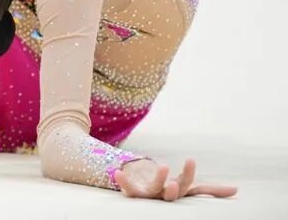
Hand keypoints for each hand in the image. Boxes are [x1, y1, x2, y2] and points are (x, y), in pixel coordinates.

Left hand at [115, 158, 236, 200]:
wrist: (142, 188)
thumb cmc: (168, 187)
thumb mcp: (187, 185)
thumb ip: (208, 190)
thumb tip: (236, 191)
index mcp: (177, 192)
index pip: (185, 185)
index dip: (188, 174)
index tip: (190, 159)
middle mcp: (162, 195)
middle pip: (169, 194)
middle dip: (172, 188)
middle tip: (173, 183)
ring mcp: (147, 195)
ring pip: (151, 191)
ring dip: (155, 180)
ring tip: (160, 166)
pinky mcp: (131, 192)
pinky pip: (127, 189)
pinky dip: (122, 181)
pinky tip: (117, 172)